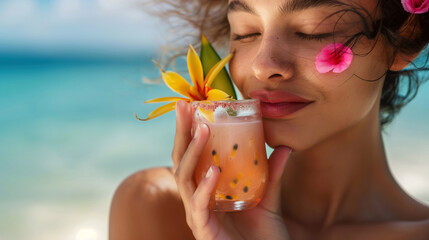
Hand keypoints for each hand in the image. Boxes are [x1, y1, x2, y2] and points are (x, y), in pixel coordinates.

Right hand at [172, 100, 290, 239]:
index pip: (192, 154)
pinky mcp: (202, 230)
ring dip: (192, 152)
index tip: (190, 104)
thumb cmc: (263, 234)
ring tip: (203, 130)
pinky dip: (204, 187)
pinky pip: (198, 205)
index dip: (188, 130)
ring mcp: (196, 214)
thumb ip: (272, 173)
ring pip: (184, 178)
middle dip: (181, 132)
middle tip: (184, 106)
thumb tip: (285, 145)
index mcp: (206, 188)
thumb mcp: (269, 198)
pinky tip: (213, 171)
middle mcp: (196, 198)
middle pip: (180, 160)